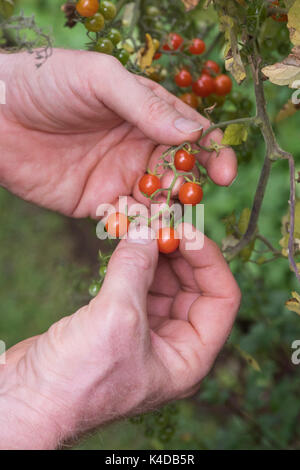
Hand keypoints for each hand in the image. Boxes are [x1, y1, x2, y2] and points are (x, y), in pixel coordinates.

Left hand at [0, 49, 235, 216]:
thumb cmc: (48, 82)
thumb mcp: (101, 79)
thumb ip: (146, 105)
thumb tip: (195, 131)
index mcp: (147, 115)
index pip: (191, 136)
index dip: (213, 153)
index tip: (226, 172)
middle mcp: (139, 148)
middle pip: (179, 174)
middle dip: (191, 189)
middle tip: (191, 200)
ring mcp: (120, 178)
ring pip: (157, 202)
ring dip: (168, 214)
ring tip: (170, 223)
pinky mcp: (97, 203)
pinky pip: (126, 220)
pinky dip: (139, 229)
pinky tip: (143, 233)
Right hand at [0, 224, 240, 448]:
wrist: (31, 399)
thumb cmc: (79, 379)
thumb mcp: (116, 318)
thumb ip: (135, 268)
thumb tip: (147, 228)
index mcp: (190, 357)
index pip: (222, 300)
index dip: (209, 260)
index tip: (186, 231)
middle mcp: (174, 346)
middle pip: (194, 287)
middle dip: (181, 253)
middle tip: (162, 223)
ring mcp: (146, 334)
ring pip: (166, 283)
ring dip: (157, 254)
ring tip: (145, 227)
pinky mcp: (120, 323)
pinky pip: (139, 285)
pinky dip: (136, 263)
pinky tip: (129, 244)